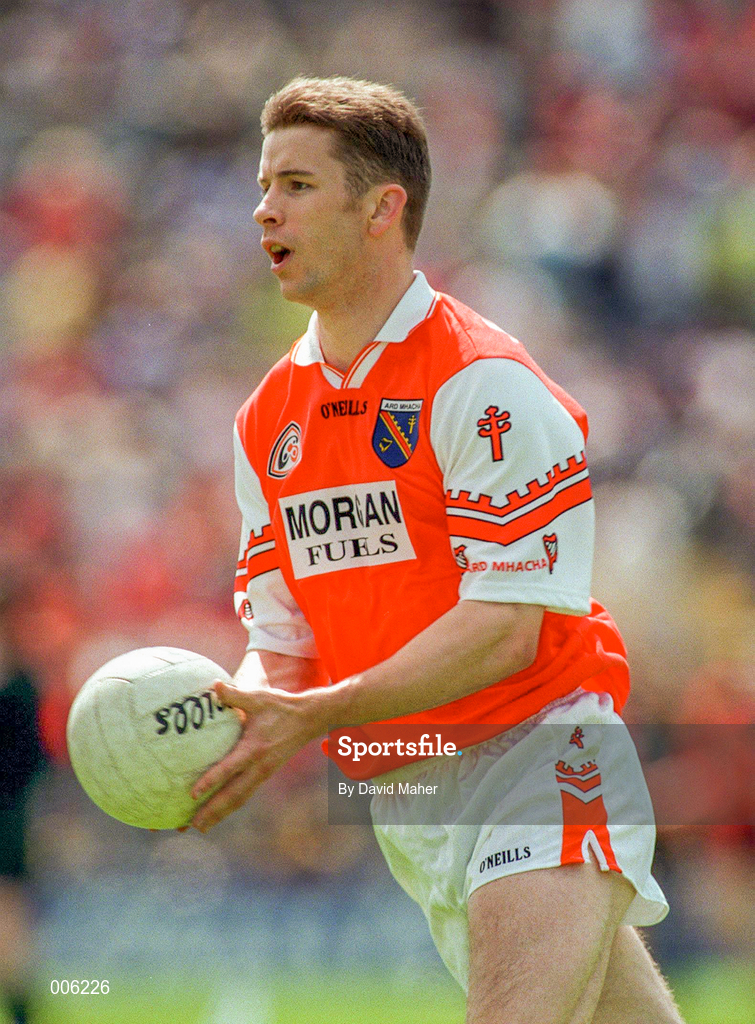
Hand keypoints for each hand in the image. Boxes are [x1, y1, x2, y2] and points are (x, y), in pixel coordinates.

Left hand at [189, 679, 323, 831]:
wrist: (309, 719)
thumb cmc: (281, 706)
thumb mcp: (258, 698)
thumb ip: (235, 694)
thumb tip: (213, 685)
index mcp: (255, 749)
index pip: (230, 768)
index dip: (212, 781)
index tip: (193, 794)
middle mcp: (259, 766)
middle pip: (233, 795)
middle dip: (212, 811)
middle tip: (190, 825)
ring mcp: (263, 773)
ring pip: (239, 799)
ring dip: (219, 814)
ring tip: (199, 827)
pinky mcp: (265, 775)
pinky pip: (245, 794)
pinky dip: (230, 806)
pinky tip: (217, 813)